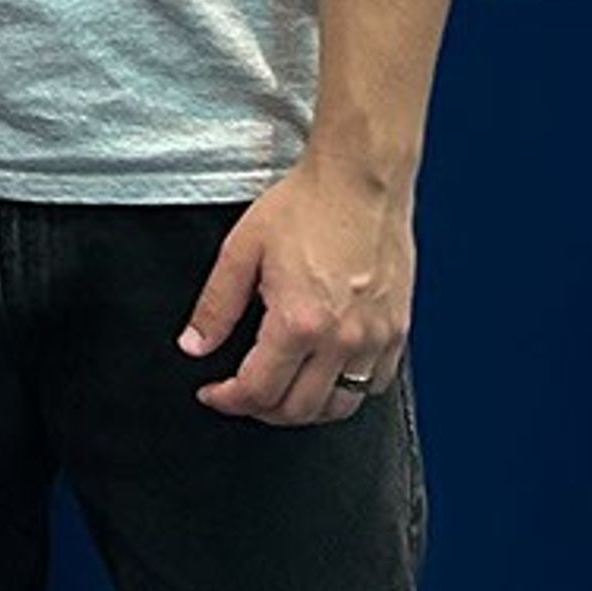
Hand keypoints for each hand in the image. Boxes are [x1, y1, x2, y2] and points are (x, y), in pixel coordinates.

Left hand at [176, 154, 411, 426]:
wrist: (360, 179)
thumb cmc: (305, 205)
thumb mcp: (242, 249)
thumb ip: (216, 305)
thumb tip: (194, 346)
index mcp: (299, 322)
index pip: (258, 390)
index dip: (228, 400)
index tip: (213, 394)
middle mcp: (342, 339)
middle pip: (299, 410)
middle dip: (261, 410)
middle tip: (242, 394)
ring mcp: (375, 338)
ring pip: (340, 407)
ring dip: (305, 408)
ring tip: (281, 389)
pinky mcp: (397, 330)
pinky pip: (373, 384)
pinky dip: (347, 391)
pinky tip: (325, 371)